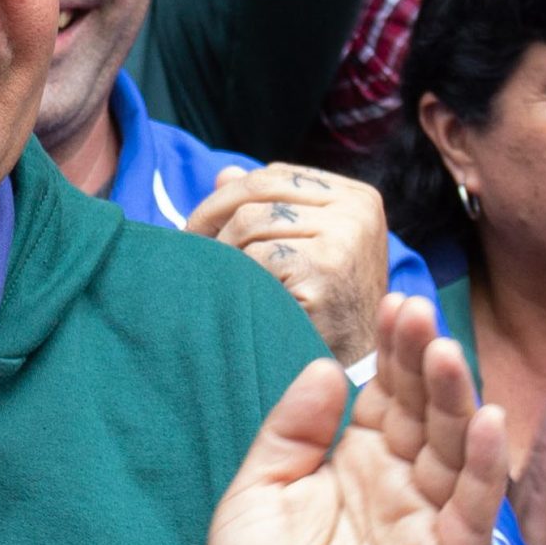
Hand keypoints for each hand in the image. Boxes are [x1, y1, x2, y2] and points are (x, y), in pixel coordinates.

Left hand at [187, 163, 390, 365]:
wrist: (350, 370)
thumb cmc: (323, 309)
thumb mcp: (306, 248)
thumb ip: (270, 207)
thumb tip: (225, 174)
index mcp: (356, 197)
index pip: (276, 175)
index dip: (229, 195)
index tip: (198, 225)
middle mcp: (357, 209)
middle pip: (260, 190)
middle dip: (214, 215)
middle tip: (187, 244)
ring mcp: (345, 237)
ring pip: (251, 221)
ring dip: (223, 251)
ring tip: (216, 277)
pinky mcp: (325, 267)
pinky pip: (256, 256)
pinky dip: (238, 276)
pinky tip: (238, 296)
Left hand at [204, 295, 509, 544]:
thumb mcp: (257, 495)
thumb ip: (293, 432)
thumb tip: (326, 367)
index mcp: (355, 466)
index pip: (388, 396)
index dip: (395, 353)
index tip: (400, 304)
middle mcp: (400, 490)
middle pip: (426, 415)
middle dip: (426, 364)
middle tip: (422, 314)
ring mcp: (427, 530)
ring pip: (454, 454)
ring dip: (458, 403)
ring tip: (450, 354)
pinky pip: (473, 516)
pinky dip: (483, 470)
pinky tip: (489, 423)